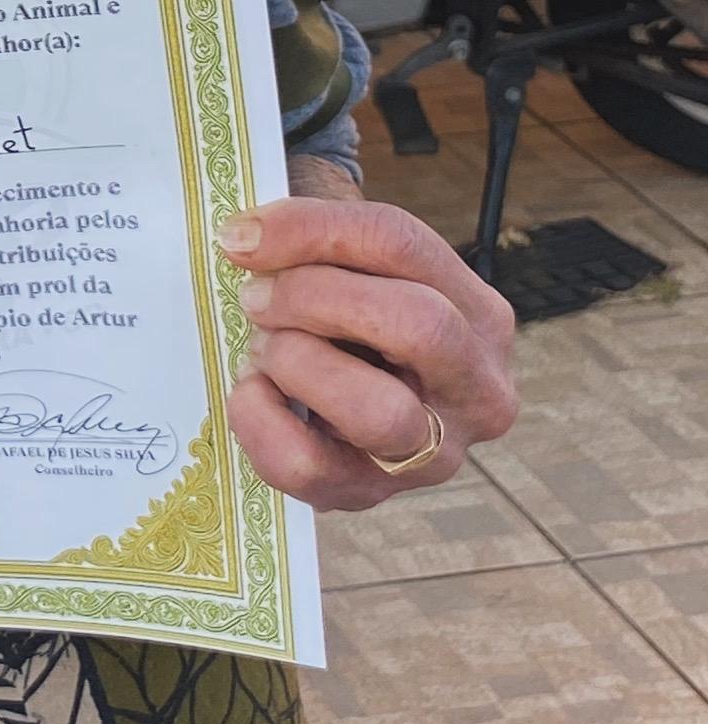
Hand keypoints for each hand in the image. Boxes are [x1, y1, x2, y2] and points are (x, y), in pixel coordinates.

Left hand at [219, 194, 517, 511]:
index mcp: (481, 315)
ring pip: (379, 411)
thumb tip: (245, 237)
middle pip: (417, 324)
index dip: (312, 229)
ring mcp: (433, 455)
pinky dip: (259, 420)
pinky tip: (254, 391)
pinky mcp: (370, 494)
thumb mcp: (348, 259)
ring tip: (266, 349)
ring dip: (298, 363)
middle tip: (256, 297)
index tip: (242, 236)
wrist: (348, 389)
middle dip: (312, 298)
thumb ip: (313, 233)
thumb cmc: (348, 311)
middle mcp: (478, 391)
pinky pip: (308, 465)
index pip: (403, 244)